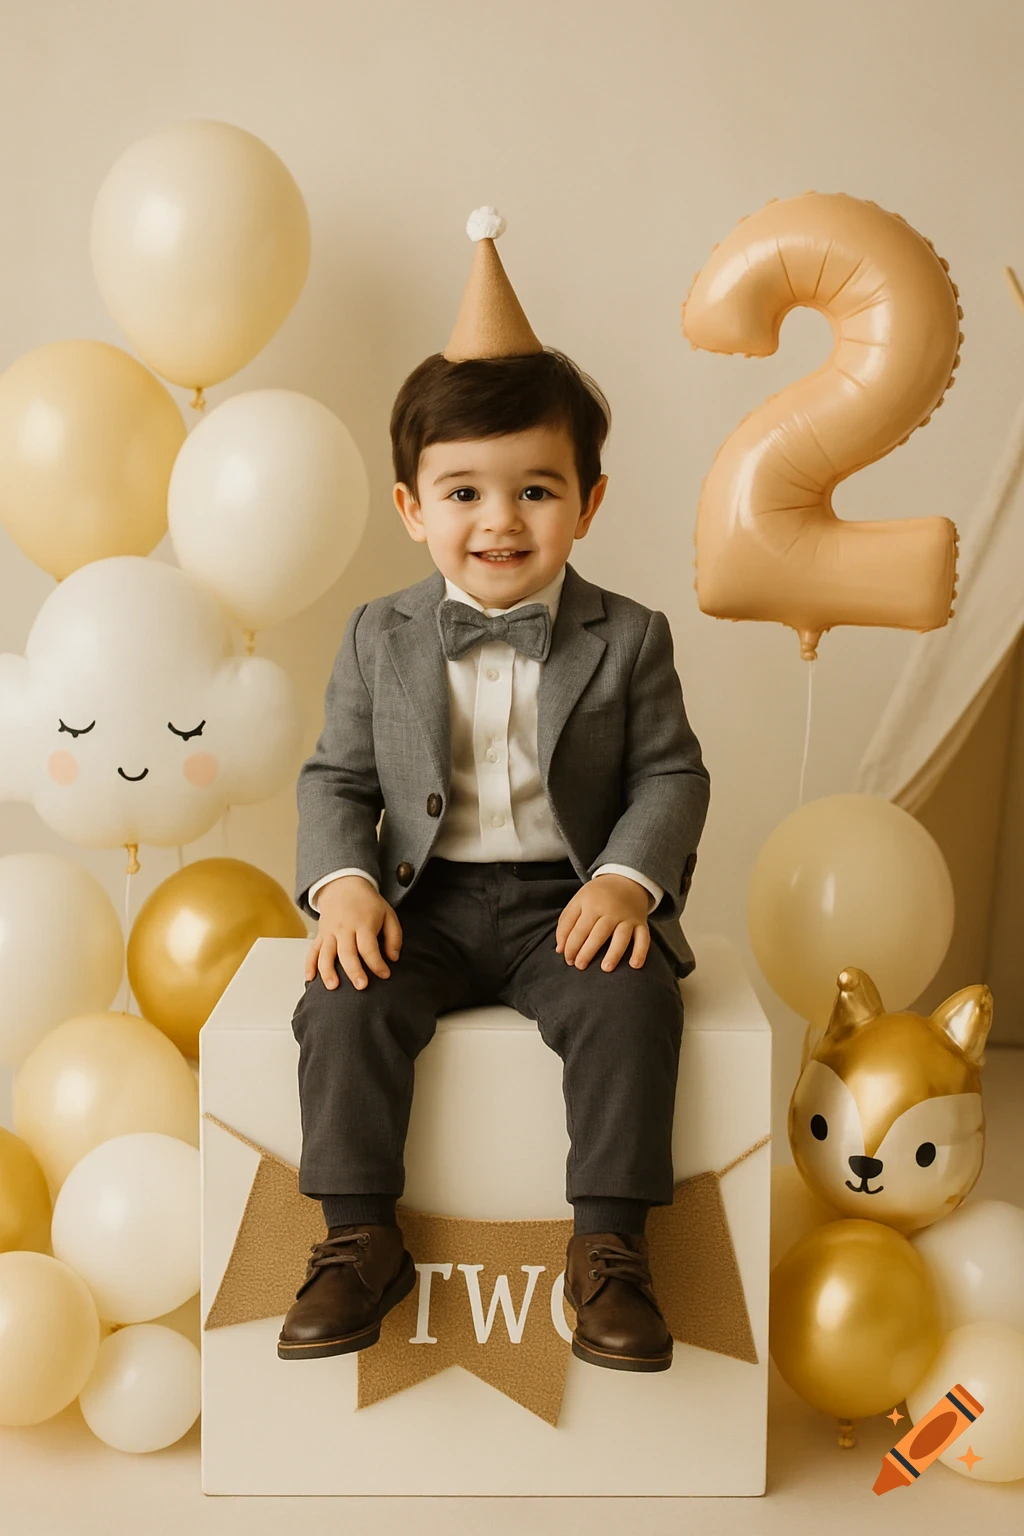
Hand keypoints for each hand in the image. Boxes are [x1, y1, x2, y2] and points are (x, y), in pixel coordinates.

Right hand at [305, 875, 402, 990]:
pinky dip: (309, 964)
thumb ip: (394, 937)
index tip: (385, 975)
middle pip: (347, 953)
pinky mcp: (320, 935)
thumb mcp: (388, 914)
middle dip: (354, 971)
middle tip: (361, 986)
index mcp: (363, 924)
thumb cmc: (368, 903)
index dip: (377, 963)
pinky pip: (312, 950)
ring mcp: (330, 932)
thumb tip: (393, 958)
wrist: (344, 885)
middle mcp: (344, 929)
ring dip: (327, 971)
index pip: (369, 948)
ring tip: (333, 987)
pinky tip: (310, 978)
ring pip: (326, 953)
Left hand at [555, 873, 650, 971]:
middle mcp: (611, 912)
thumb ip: (565, 924)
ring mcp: (627, 918)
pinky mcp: (641, 923)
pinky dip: (641, 952)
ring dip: (614, 953)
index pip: (579, 930)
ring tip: (606, 968)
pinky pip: (643, 938)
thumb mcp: (578, 901)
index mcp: (592, 905)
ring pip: (621, 937)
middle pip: (598, 935)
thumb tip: (559, 949)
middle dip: (588, 952)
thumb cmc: (596, 896)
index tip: (568, 960)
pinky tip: (634, 965)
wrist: (626, 879)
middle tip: (580, 966)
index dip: (571, 947)